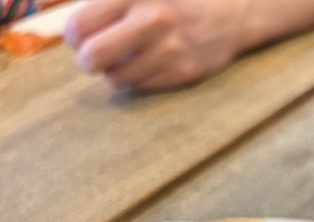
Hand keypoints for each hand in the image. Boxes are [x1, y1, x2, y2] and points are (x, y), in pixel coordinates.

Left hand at [65, 0, 250, 91]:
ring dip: (112, 71)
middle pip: (93, 56)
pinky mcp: (184, 72)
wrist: (233, 10)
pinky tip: (148, 63)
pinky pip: (142, 86)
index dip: (73, 35)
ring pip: (116, 77)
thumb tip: (45, 8)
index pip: (80, 25)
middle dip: (87, 58)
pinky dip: (137, 78)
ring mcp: (170, 49)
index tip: (79, 35)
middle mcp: (152, 20)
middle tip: (92, 54)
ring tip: (123, 58)